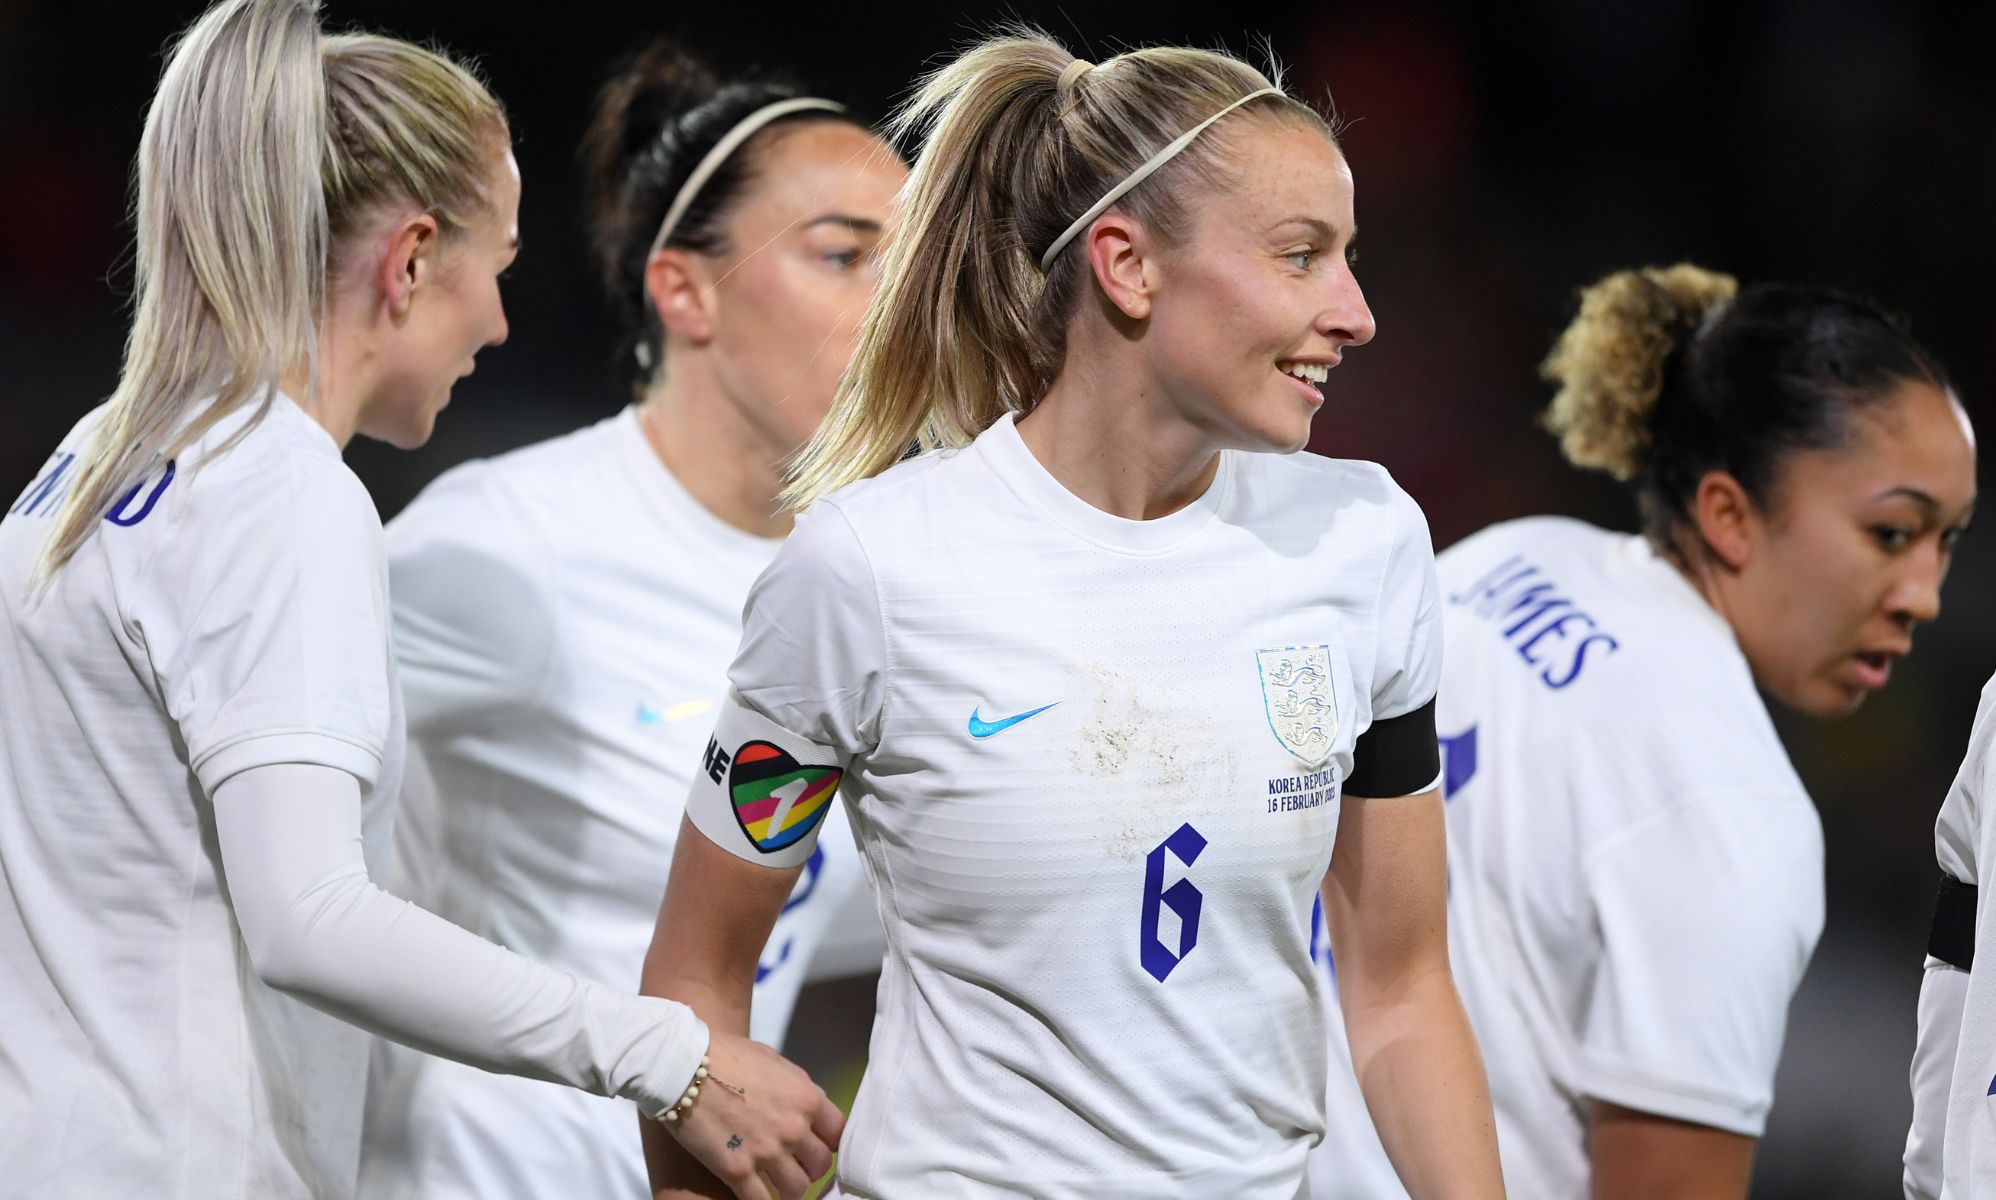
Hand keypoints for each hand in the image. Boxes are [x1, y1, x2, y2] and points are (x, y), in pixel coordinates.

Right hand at [661, 1032, 843, 1199]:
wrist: (685, 1066)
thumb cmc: (729, 1055)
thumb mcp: (776, 1063)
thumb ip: (798, 1089)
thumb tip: (809, 1106)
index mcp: (807, 1099)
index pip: (838, 1133)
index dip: (828, 1142)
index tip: (816, 1145)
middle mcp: (794, 1129)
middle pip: (821, 1165)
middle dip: (810, 1167)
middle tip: (794, 1166)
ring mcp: (767, 1152)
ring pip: (797, 1188)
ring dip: (789, 1189)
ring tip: (777, 1184)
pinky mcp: (737, 1172)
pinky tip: (756, 1195)